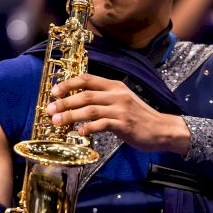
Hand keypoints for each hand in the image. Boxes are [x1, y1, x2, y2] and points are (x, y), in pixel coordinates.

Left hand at [47, 73, 190, 153]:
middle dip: (64, 102)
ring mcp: (121, 109)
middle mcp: (117, 94)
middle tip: (50, 110)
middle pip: (85, 94)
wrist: (162, 129)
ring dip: (71, 115)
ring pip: (90, 109)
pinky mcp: (124, 124)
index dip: (68, 84)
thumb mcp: (122, 101)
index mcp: (114, 86)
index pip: (87, 79)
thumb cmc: (139, 117)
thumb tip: (78, 102)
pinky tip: (80, 133)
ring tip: (57, 122)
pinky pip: (101, 124)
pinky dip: (88, 128)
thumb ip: (103, 99)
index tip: (54, 92)